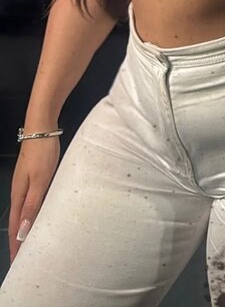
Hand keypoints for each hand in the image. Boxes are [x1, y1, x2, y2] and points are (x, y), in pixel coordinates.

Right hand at [8, 137, 60, 263]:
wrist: (42, 128)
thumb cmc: (42, 153)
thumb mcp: (39, 181)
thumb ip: (32, 206)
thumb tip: (21, 232)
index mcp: (18, 195)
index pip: (14, 227)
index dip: (15, 245)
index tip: (17, 263)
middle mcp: (20, 192)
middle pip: (17, 222)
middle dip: (19, 241)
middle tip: (25, 259)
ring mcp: (26, 183)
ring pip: (25, 212)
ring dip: (27, 228)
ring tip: (33, 243)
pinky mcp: (35, 177)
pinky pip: (33, 201)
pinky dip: (34, 214)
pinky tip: (42, 216)